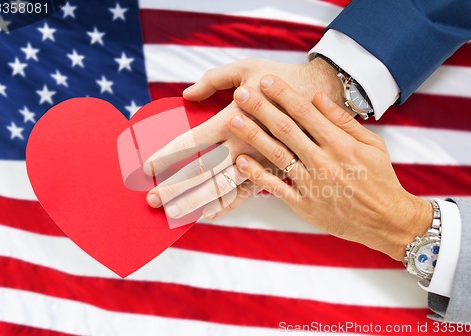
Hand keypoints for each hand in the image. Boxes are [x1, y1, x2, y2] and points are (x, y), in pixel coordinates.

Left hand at [144, 58, 343, 219]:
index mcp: (234, 118)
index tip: (146, 167)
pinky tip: (208, 215)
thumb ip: (214, 80)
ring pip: (222, 189)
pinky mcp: (274, 170)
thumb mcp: (248, 69)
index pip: (191, 141)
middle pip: (202, 172)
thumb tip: (186, 94)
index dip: (167, 155)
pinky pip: (247, 194)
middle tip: (150, 201)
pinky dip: (227, 206)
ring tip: (173, 215)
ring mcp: (259, 162)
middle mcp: (244, 144)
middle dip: (174, 187)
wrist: (324, 96)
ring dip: (196, 203)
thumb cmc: (283, 78)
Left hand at [227, 75, 432, 260]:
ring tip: (234, 120)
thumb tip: (317, 97)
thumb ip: (343, 121)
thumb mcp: (371, 144)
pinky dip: (257, 175)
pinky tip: (241, 161)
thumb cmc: (379, 178)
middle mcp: (323, 161)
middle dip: (261, 109)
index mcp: (340, 144)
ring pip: (276, 155)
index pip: (306, 112)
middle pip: (286, 130)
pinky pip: (276, 187)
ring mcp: (312, 184)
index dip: (284, 94)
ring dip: (253, 136)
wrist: (386, 220)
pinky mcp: (304, 205)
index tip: (266, 80)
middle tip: (241, 93)